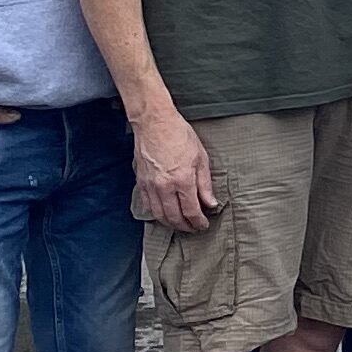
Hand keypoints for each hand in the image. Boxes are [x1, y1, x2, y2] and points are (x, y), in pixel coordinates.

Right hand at [133, 103, 218, 235]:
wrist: (155, 123)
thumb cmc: (179, 135)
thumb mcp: (201, 158)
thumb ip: (205, 184)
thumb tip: (210, 203)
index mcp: (182, 180)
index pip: (191, 211)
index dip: (199, 222)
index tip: (203, 225)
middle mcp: (164, 186)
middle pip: (174, 217)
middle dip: (185, 226)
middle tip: (193, 228)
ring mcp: (150, 185)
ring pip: (159, 215)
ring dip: (170, 224)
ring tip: (180, 225)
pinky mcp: (141, 182)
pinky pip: (148, 205)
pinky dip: (156, 214)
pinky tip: (164, 214)